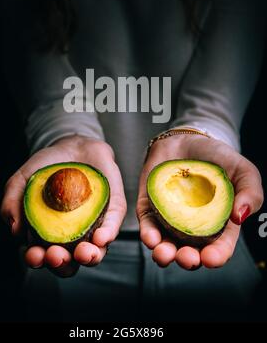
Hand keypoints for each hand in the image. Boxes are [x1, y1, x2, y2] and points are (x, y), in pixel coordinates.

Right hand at [1, 135, 126, 276]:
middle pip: (69, 263)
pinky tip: (100, 237)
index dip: (37, 260)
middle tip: (56, 255)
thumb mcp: (21, 181)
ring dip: (89, 257)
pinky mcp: (112, 211)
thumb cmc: (46, 167)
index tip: (34, 254)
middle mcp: (72, 236)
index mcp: (48, 235)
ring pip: (95, 252)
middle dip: (62, 264)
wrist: (72, 144)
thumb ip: (11, 203)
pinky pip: (112, 227)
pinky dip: (107, 235)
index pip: (43, 257)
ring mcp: (93, 225)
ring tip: (82, 252)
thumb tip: (16, 231)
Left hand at [137, 134, 263, 269]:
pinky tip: (150, 238)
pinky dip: (148, 235)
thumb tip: (240, 217)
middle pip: (191, 253)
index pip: (219, 247)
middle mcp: (194, 229)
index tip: (211, 258)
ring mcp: (170, 220)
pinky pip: (147, 226)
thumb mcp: (243, 170)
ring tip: (164, 254)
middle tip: (187, 258)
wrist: (186, 139)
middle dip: (188, 260)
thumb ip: (251, 192)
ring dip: (164, 255)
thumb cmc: (217, 157)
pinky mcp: (150, 210)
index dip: (216, 256)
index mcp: (219, 225)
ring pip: (166, 246)